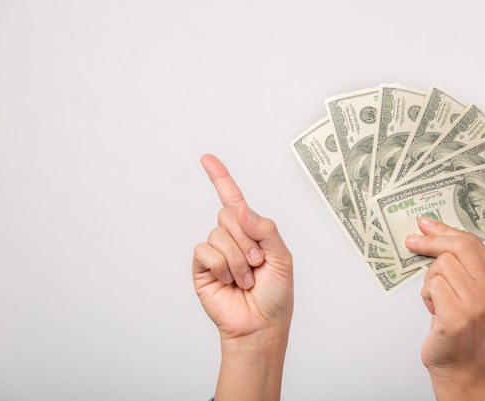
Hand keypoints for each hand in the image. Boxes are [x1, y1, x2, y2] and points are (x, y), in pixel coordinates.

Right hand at [193, 154, 292, 400]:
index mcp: (252, 231)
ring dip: (237, 261)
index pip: (233, 199)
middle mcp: (232, 238)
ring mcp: (216, 252)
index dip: (220, 178)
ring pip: (219, 235)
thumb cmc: (275, 294)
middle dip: (247, 241)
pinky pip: (205, 251)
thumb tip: (241, 210)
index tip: (207, 159)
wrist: (260, 325)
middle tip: (257, 264)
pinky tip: (228, 282)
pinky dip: (221, 267)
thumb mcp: (282, 257)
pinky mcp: (202, 267)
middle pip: (228, 215)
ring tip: (245, 279)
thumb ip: (266, 229)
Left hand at [405, 216, 484, 400]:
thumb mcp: (468, 292)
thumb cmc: (459, 327)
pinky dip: (426, 296)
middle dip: (430, 242)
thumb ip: (460, 265)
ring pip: (441, 266)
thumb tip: (431, 231)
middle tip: (412, 242)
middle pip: (458, 247)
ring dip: (429, 281)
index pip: (472, 243)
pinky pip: (433, 286)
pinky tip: (434, 310)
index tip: (425, 224)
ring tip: (436, 300)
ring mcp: (477, 305)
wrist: (460, 364)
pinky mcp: (458, 317)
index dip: (445, 230)